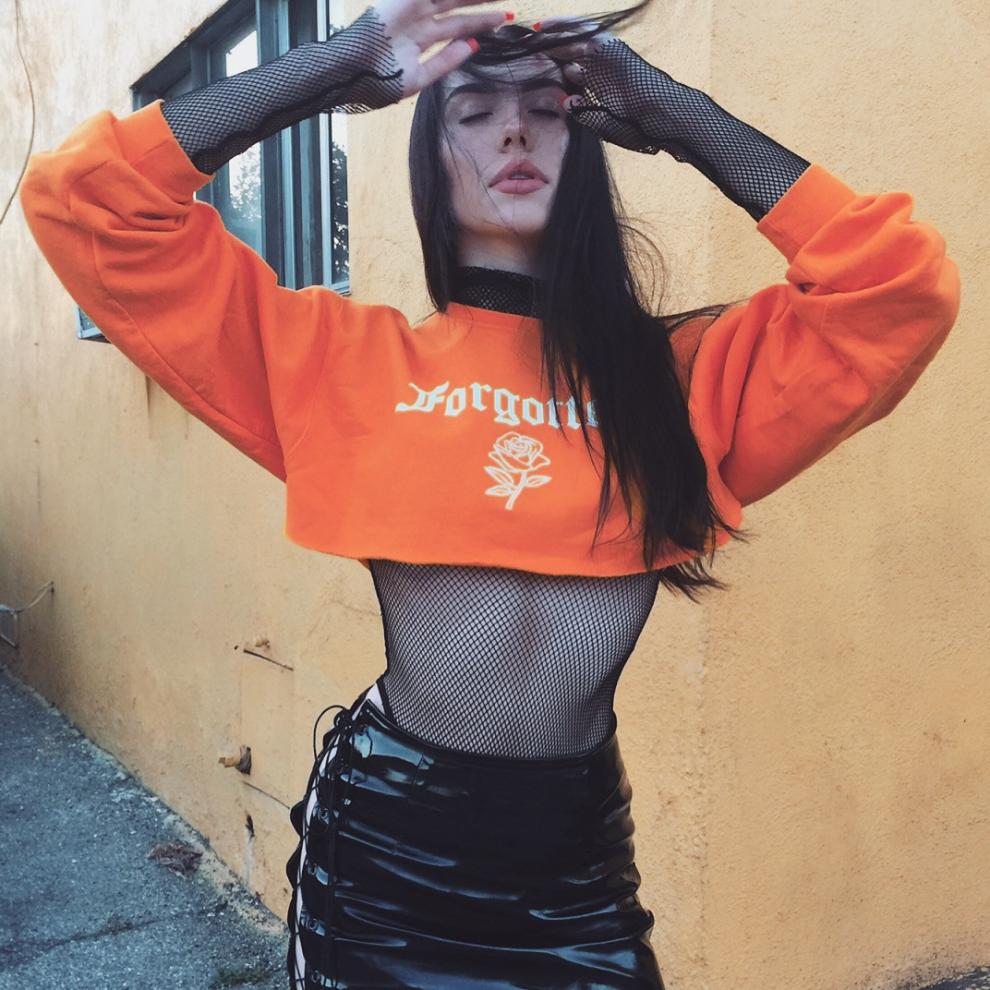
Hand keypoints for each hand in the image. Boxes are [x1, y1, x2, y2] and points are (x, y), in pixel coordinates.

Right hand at [369, 0, 513, 99]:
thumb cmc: (379, 80)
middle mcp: (419, 22)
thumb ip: (444, 62)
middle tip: (507, 1)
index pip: (456, 29)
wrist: (353, 71)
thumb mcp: (418, 77)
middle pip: (457, 8)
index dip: (479, 25)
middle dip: (482, 3)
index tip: (502, 22)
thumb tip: (472, 46)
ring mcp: (412, 8)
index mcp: (420, 41)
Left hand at [536, 16, 677, 154]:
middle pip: (567, 52)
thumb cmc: (640, 127)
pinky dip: (567, 28)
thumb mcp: (604, 123)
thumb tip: (566, 101)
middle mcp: (599, 68)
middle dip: (545, 48)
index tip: (525, 67)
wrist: (664, 118)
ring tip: (530, 32)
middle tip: (520, 44)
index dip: (547, 68)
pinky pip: (587, 33)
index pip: (567, 71)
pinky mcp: (612, 48)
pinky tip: (547, 27)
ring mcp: (606, 56)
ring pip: (574, 39)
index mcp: (597, 86)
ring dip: (552, 34)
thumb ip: (586, 113)